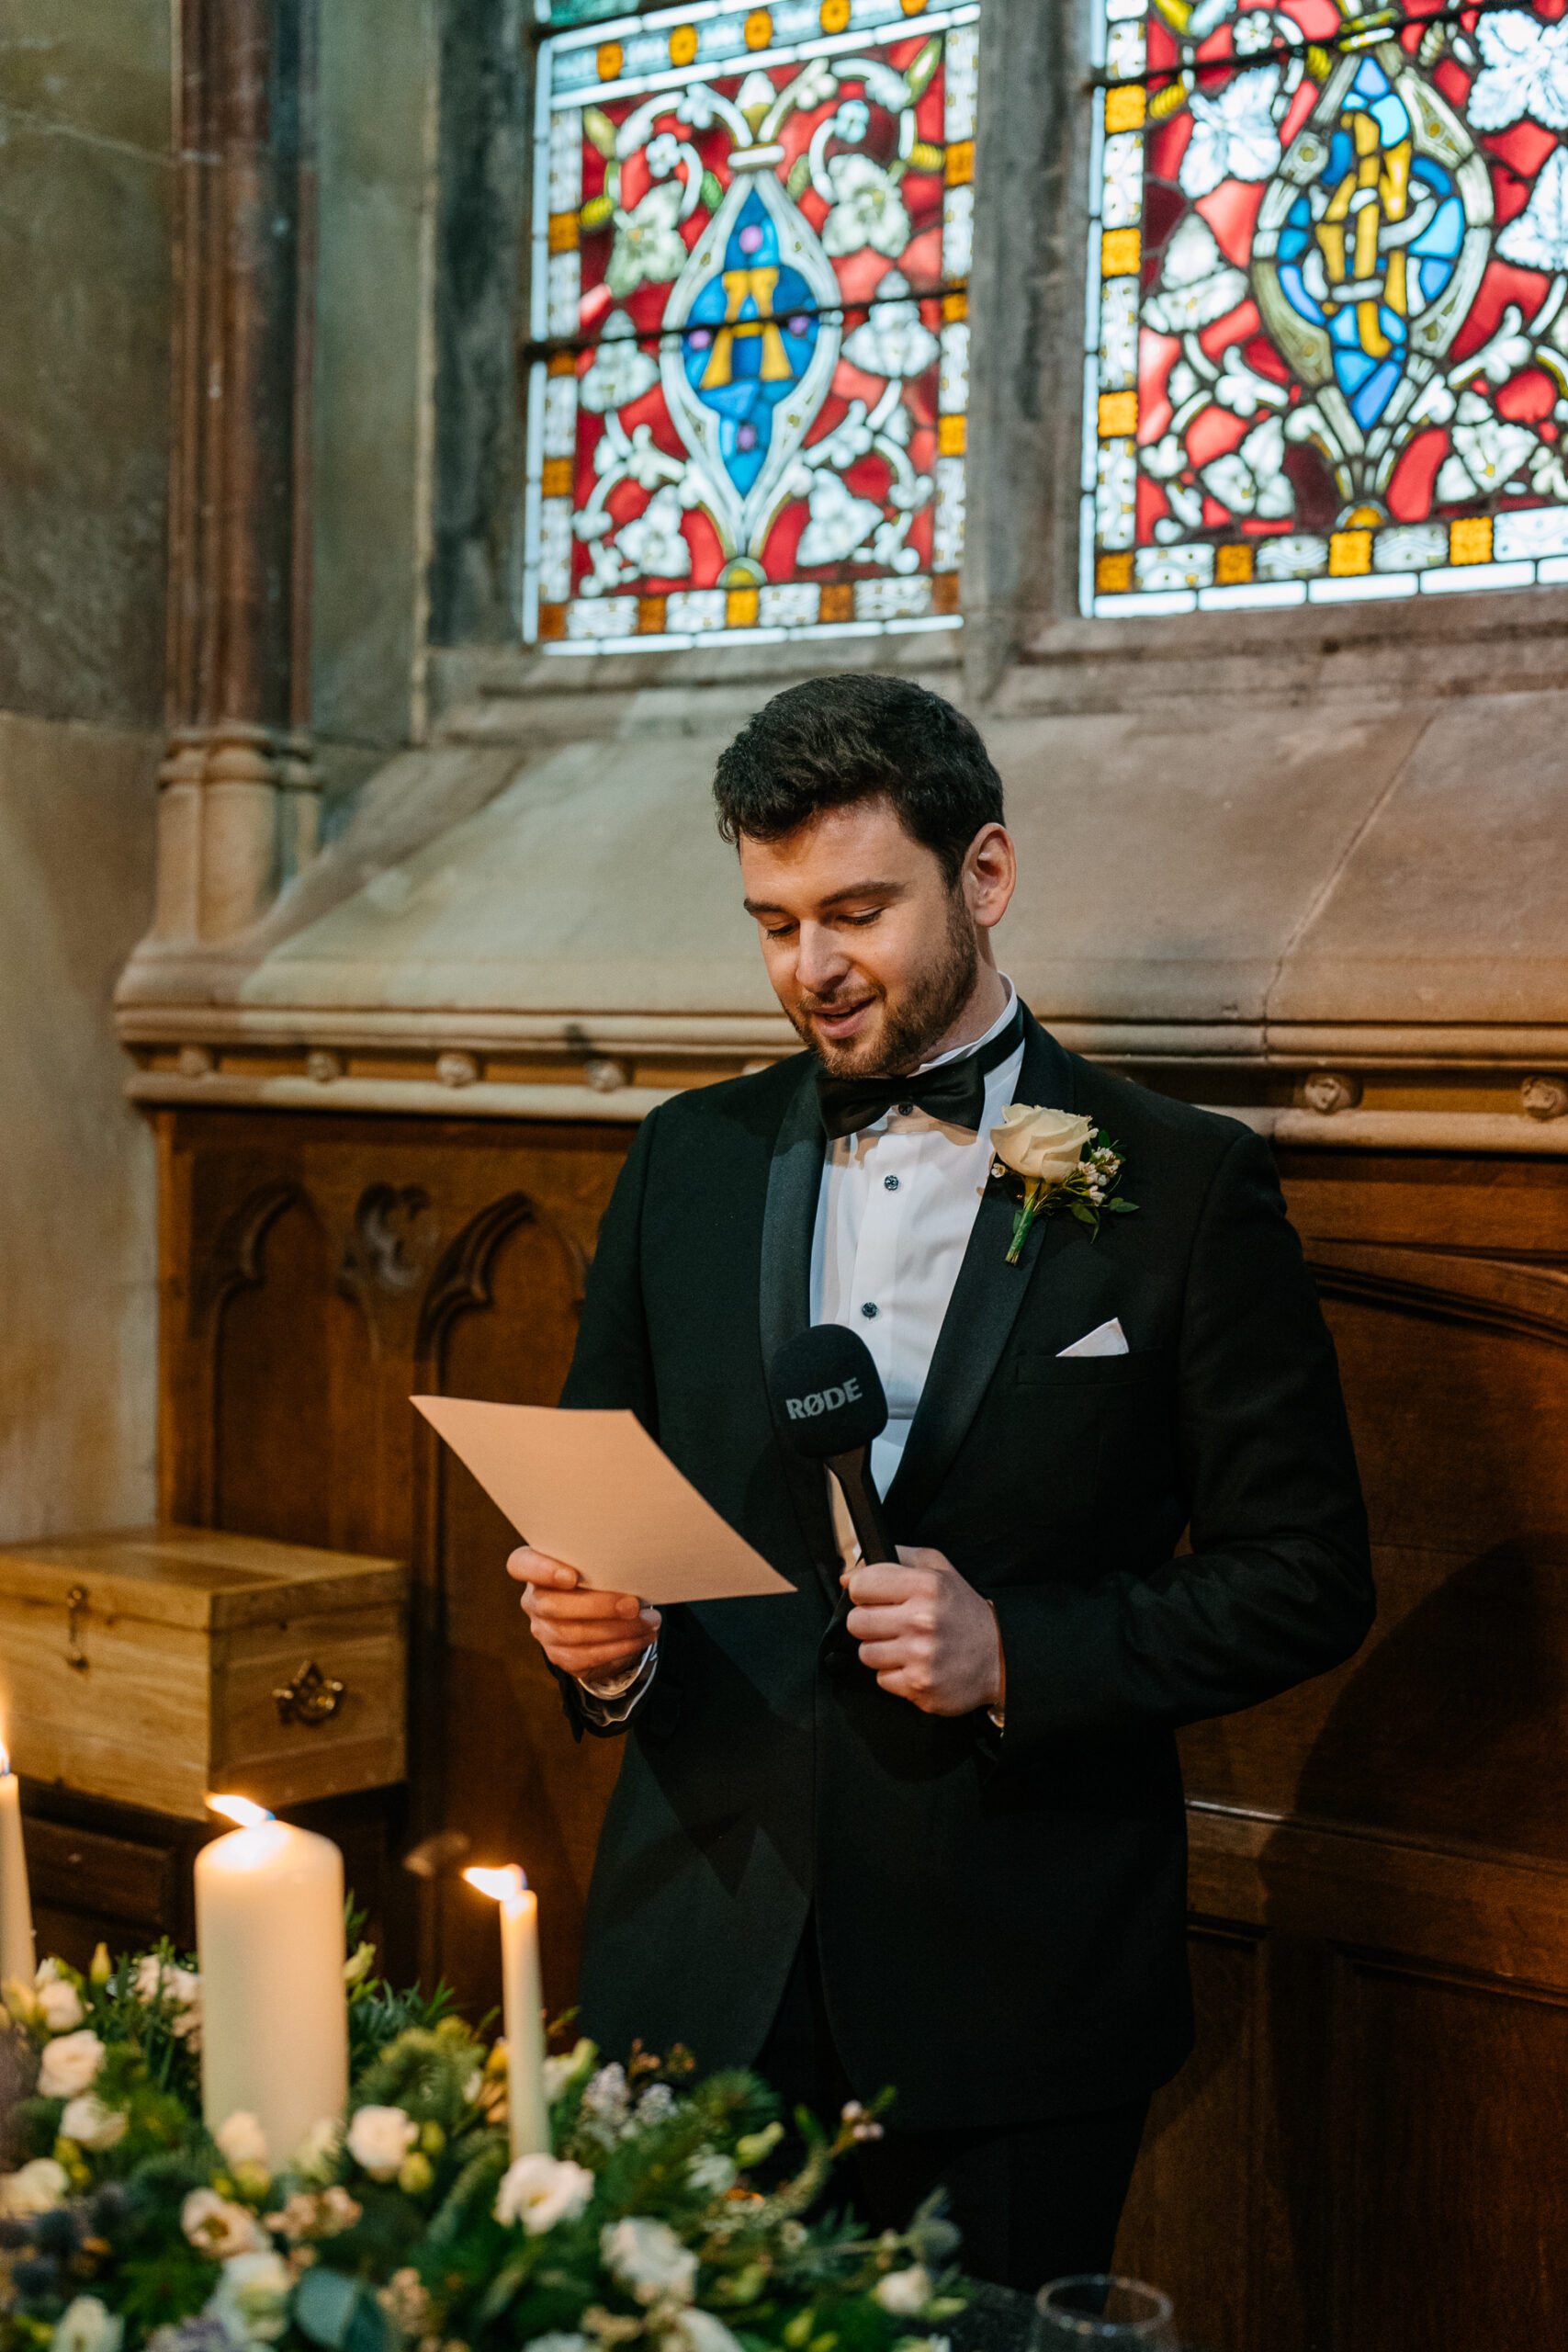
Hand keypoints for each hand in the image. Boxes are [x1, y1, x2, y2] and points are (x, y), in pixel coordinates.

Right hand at [508, 1547, 660, 1679]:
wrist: (602, 1612)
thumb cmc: (601, 1575)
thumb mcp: (598, 1563)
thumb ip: (601, 1561)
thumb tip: (633, 1566)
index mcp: (535, 1567)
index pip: (520, 1565)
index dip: (541, 1570)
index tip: (572, 1576)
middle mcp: (533, 1600)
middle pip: (552, 1605)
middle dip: (598, 1606)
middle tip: (633, 1605)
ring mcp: (543, 1630)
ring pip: (573, 1634)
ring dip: (617, 1630)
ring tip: (649, 1622)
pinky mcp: (559, 1655)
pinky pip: (586, 1656)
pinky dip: (619, 1648)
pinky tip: (641, 1638)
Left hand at [843, 1546, 1004, 1716]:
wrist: (999, 1656)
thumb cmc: (964, 1612)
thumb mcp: (939, 1569)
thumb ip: (895, 1558)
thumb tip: (849, 1574)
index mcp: (925, 1586)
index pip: (861, 1586)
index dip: (864, 1592)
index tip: (874, 1597)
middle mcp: (922, 1620)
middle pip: (856, 1622)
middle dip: (869, 1622)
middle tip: (891, 1623)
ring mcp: (920, 1656)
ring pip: (865, 1653)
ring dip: (881, 1650)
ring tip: (906, 1644)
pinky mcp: (919, 1686)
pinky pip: (882, 1679)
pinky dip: (895, 1674)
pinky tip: (915, 1664)